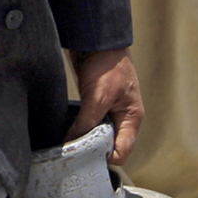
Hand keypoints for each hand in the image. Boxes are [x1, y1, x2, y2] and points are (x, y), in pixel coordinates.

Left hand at [69, 49, 143, 165]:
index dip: (105, 158)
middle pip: (109, 146)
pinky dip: (78, 128)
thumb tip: (73, 144)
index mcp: (131, 118)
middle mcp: (122, 117)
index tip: (84, 159)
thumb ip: (87, 123)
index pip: (122, 152)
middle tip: (72, 155)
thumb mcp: (97, 97)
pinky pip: (88, 124)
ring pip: (97, 136)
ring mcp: (109, 110)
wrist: (97, 38)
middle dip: (93, 151)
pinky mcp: (95, 104)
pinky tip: (66, 130)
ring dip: (84, 139)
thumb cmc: (106, 64)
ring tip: (67, 144)